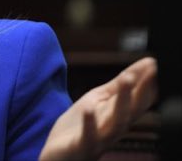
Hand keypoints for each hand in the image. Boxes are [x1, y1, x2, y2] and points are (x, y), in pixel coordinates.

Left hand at [39, 56, 157, 160]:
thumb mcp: (98, 100)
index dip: (149, 82)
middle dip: (143, 90)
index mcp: (119, 117)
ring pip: (116, 122)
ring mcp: (99, 139)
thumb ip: (119, 85)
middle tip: (153, 68)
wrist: (58, 156)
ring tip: (127, 79)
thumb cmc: (79, 127)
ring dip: (123, 101)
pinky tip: (89, 107)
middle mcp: (114, 129)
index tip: (157, 62)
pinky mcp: (81, 147)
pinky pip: (88, 136)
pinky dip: (90, 123)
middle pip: (133, 109)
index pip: (139, 99)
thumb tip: (145, 64)